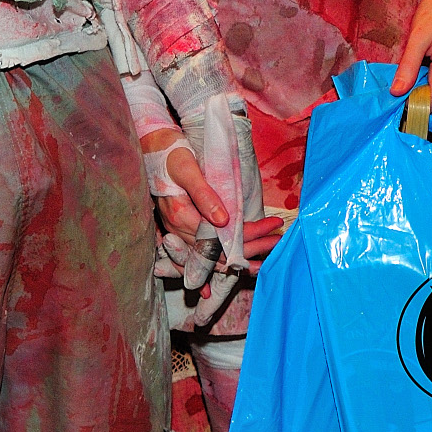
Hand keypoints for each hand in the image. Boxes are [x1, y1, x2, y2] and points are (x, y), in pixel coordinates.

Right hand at [140, 132, 282, 268]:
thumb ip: (204, 195)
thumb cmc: (172, 157)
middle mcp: (178, 231)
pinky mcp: (180, 232)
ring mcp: (177, 234)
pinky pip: (199, 256)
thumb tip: (224, 220)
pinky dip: (213, 267)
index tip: (273, 225)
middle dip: (251, 247)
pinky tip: (225, 278)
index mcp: (181, 216)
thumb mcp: (188, 170)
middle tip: (277, 242)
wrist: (154, 153)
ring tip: (262, 263)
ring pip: (211, 256)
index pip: (223, 234)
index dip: (250, 232)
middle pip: (219, 249)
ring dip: (237, 259)